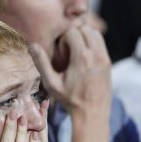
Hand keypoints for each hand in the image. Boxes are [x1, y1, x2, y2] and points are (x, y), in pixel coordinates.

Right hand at [29, 25, 110, 141]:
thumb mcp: (51, 83)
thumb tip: (32, 45)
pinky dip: (92, 44)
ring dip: (84, 37)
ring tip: (76, 52)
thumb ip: (41, 63)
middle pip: (85, 28)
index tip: (61, 53)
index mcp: (81, 58)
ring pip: (95, 33)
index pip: (72, 31)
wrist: (92, 113)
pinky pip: (101, 43)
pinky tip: (84, 58)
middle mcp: (95, 55)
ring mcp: (104, 58)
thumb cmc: (69, 100)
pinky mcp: (108, 63)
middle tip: (68, 50)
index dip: (64, 39)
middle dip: (74, 34)